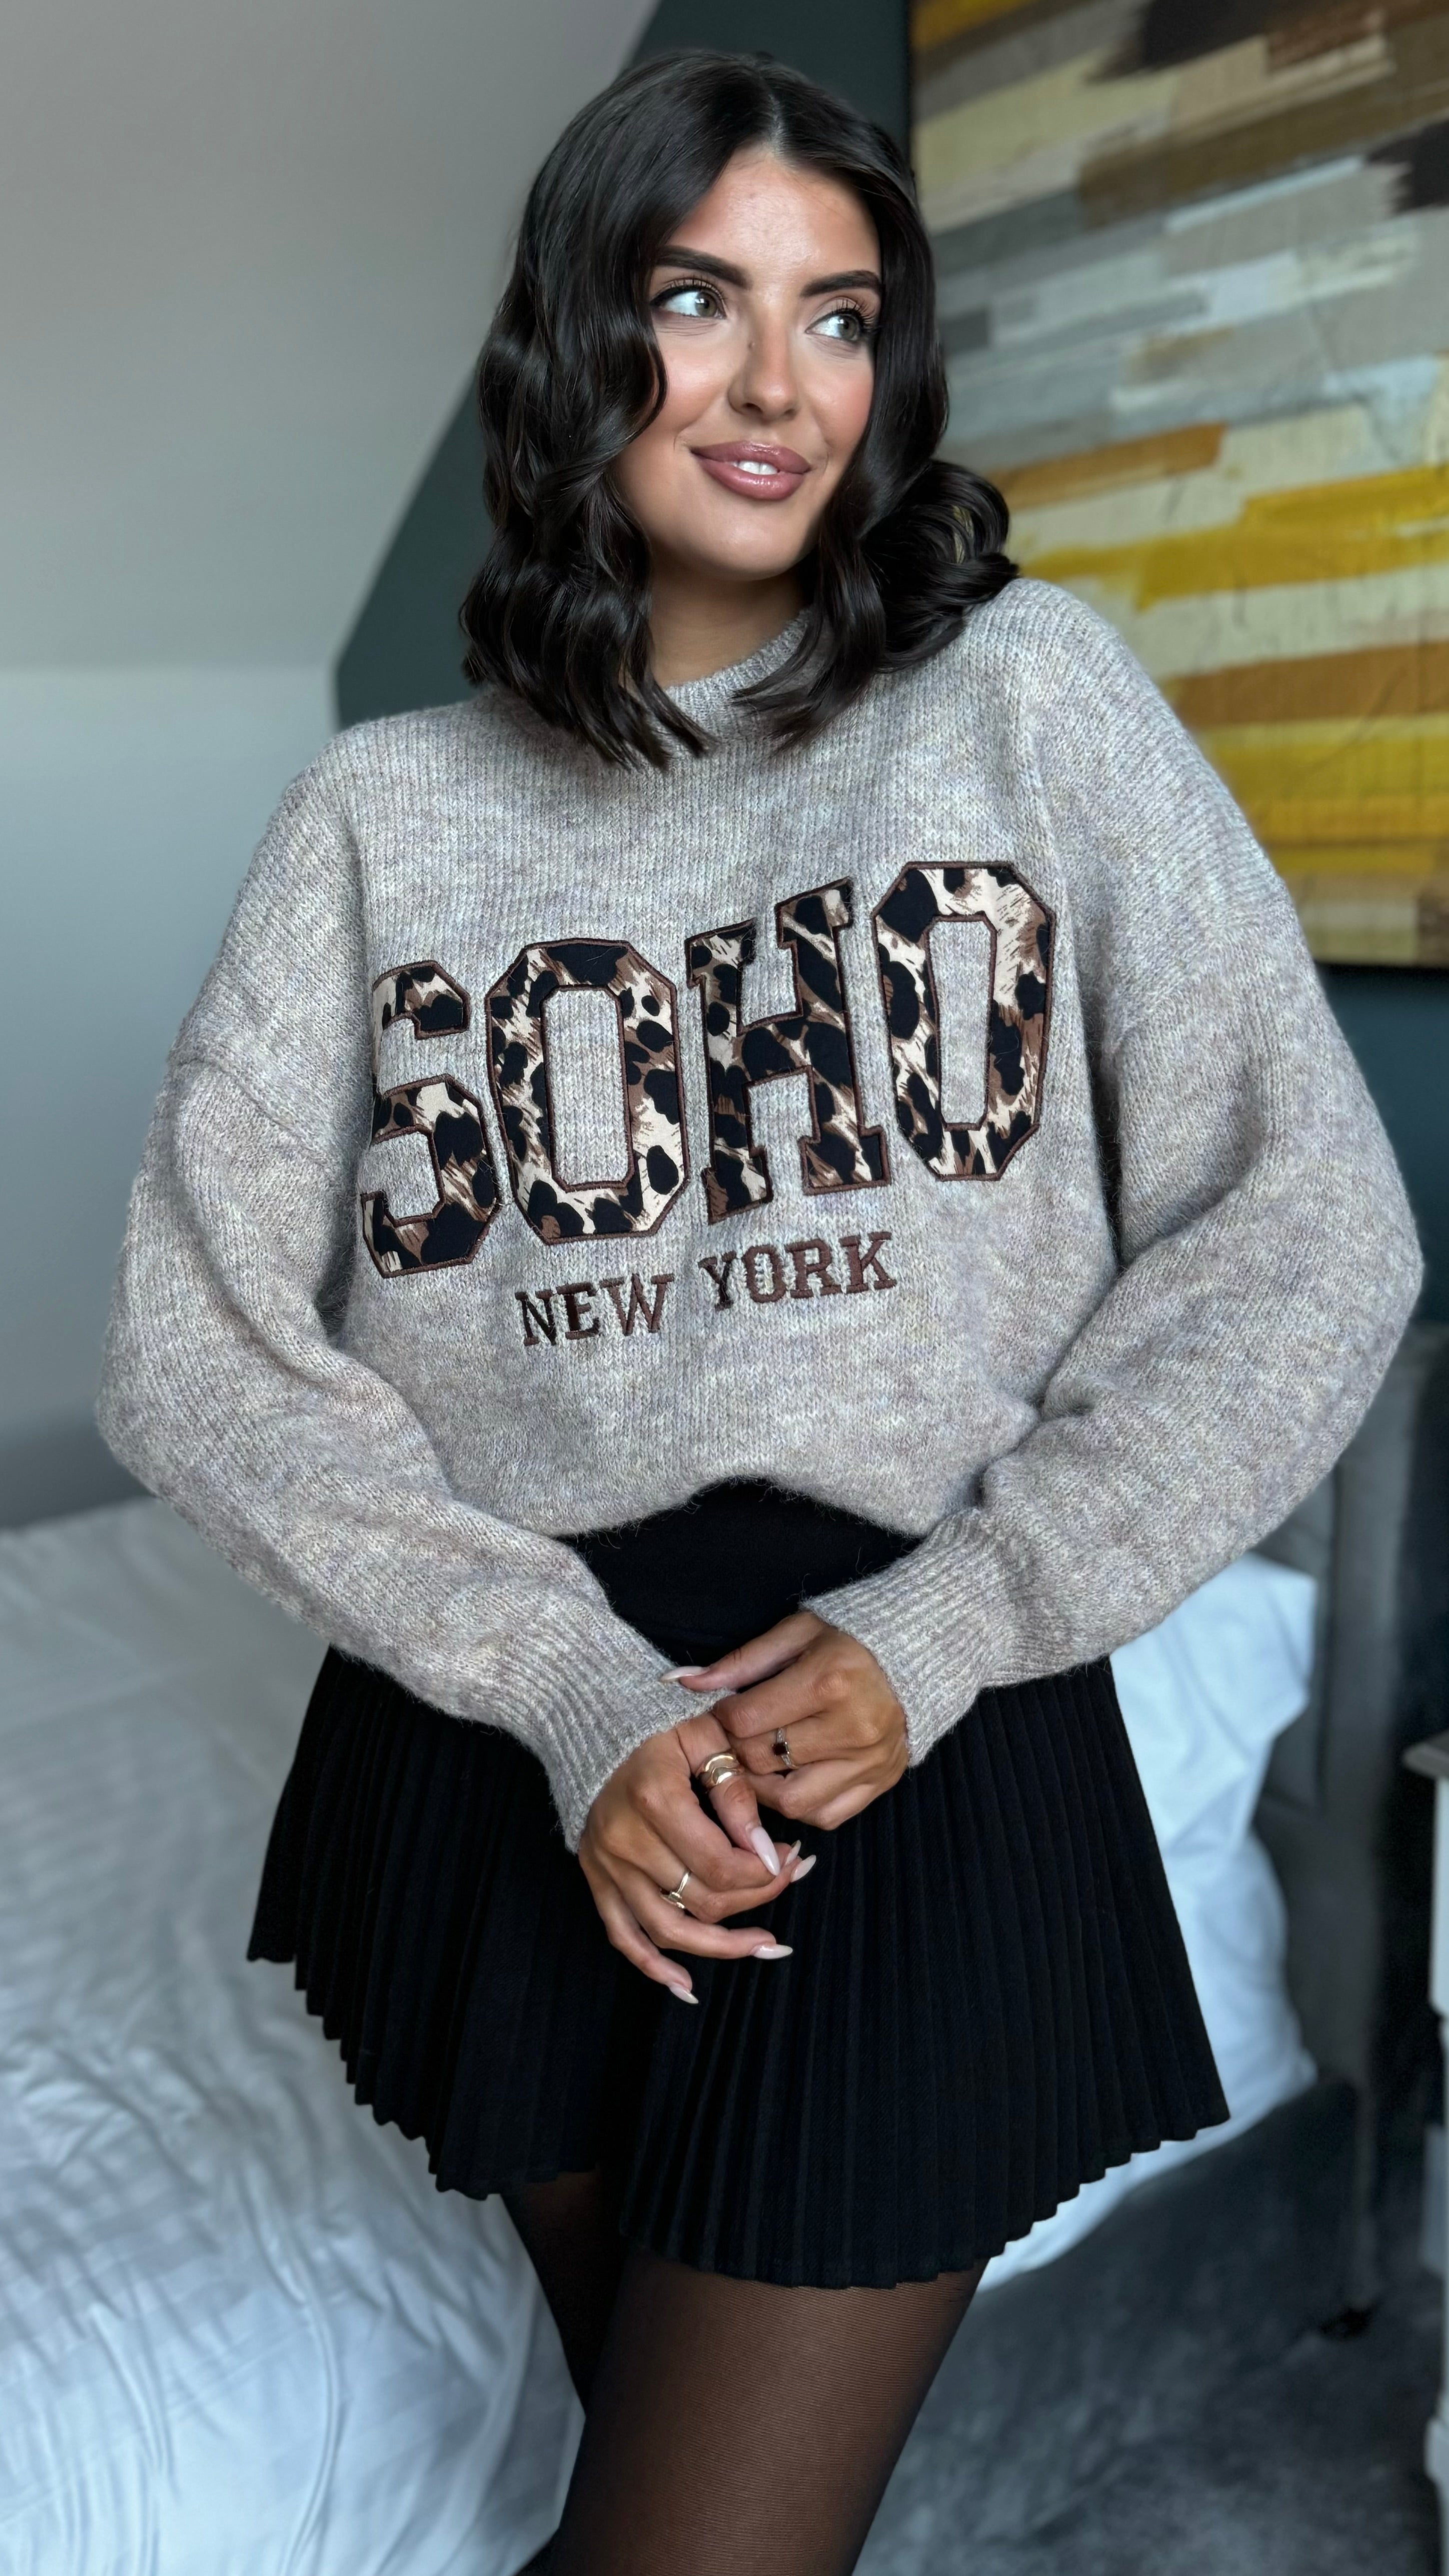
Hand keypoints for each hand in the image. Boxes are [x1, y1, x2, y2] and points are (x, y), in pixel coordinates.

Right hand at [578, 1706, 813, 2004]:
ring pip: (669, 1930)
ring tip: (765, 1945)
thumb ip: (735, 1792)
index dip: (764, 1871)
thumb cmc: (656, 1723)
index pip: (721, 1864)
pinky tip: (687, 1985)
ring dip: (721, 1947)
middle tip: (789, 1878)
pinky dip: (653, 1967)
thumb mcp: (704, 1737)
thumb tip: (763, 1849)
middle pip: (702, 1899)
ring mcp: (607, 1865)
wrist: (589, 1720)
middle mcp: (626, 1841)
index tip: (791, 1856)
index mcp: (655, 1800)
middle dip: (755, 1897)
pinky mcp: (596, 1879)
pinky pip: (622, 1936)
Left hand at [672, 1613, 906, 1831]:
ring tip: (762, 1761)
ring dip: (764, 1787)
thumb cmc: (845, 1642)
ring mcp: (868, 1762)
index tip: (729, 1709)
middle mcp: (852, 1727)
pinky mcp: (878, 1784)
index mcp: (828, 1681)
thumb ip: (739, 1661)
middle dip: (740, 1750)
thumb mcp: (794, 1635)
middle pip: (763, 1760)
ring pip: (790, 1801)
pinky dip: (801, 1805)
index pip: (745, 1721)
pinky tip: (794, 1777)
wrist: (912, 1660)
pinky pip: (824, 1816)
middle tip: (741, 1735)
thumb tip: (681, 1681)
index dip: (723, 1718)